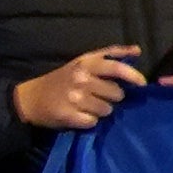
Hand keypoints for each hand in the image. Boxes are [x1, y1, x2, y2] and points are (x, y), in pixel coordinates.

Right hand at [11, 46, 145, 133]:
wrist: (30, 99)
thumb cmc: (63, 78)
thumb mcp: (84, 61)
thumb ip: (111, 55)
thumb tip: (137, 51)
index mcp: (86, 63)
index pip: (116, 67)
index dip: (133, 76)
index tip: (142, 84)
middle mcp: (81, 78)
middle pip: (117, 93)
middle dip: (112, 97)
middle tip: (98, 96)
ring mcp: (74, 97)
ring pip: (107, 110)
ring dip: (101, 110)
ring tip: (87, 105)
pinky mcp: (69, 115)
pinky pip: (93, 122)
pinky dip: (89, 121)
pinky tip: (79, 115)